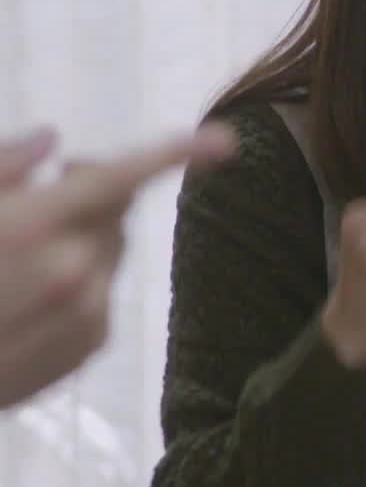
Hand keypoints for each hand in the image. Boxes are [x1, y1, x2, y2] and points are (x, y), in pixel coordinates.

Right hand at [0, 124, 234, 409]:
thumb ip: (0, 169)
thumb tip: (51, 139)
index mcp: (32, 229)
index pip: (117, 179)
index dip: (172, 153)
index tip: (224, 140)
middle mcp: (72, 273)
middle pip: (116, 211)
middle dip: (91, 194)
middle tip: (46, 191)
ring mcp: (86, 314)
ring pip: (111, 251)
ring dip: (83, 239)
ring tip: (22, 257)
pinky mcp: (90, 347)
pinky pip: (103, 292)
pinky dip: (80, 282)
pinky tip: (27, 298)